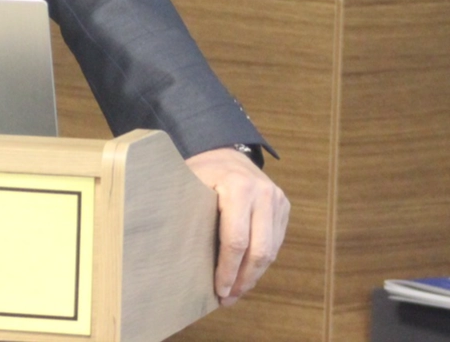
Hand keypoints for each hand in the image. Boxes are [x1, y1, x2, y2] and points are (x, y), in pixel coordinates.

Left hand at [185, 146, 289, 306]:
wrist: (225, 151)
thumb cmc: (200, 172)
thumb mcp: (187, 183)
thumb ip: (183, 209)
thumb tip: (165, 247)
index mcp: (238, 187)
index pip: (235, 240)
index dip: (227, 270)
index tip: (218, 290)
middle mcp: (263, 193)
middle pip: (258, 250)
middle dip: (243, 280)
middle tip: (228, 298)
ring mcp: (277, 199)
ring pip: (271, 250)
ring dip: (254, 275)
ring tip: (236, 292)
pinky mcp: (284, 207)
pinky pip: (275, 242)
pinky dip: (261, 262)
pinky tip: (246, 274)